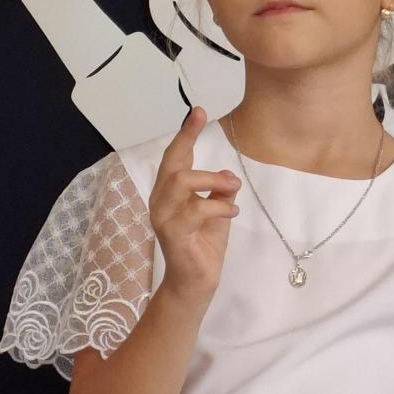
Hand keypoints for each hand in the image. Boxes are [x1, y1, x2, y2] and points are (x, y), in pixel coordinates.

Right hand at [149, 106, 240, 312]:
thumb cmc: (204, 245)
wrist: (197, 283)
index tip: (198, 110)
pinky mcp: (173, 234)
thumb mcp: (216, 210)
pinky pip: (196, 210)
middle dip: (189, 140)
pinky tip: (231, 212)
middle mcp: (161, 201)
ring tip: (233, 189)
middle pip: (172, 163)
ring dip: (212, 180)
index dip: (186, 133)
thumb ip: (218, 190)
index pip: (175, 157)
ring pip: (182, 181)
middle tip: (211, 131)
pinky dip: (219, 206)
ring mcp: (163, 217)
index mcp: (170, 192)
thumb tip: (227, 174)